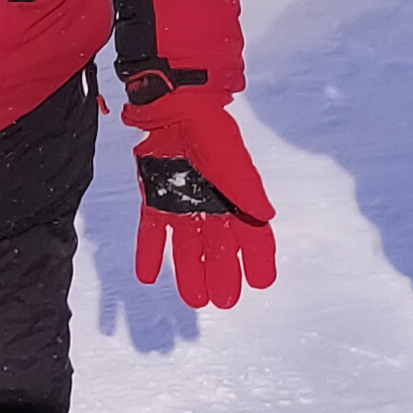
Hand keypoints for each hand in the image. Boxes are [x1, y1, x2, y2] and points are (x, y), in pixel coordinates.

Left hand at [131, 96, 277, 312]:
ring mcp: (182, 205)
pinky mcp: (157, 200)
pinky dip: (149, 255)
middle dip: (223, 276)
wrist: (176, 110)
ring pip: (187, 248)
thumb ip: (246, 191)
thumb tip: (265, 217)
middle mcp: (211, 207)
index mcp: (236, 199)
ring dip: (189, 273)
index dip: (258, 260)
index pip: (253, 236)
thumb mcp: (233, 163)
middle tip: (224, 302)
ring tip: (193, 300)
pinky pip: (152, 234)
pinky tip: (147, 277)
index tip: (260, 282)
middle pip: (219, 249)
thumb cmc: (212, 134)